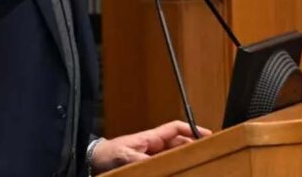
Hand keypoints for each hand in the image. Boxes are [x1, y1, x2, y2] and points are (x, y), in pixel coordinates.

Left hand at [90, 120, 211, 173]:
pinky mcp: (148, 165)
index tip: (207, 135)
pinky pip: (165, 166)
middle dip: (192, 147)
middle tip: (206, 155)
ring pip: (174, 156)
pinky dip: (173, 169)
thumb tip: (157, 163)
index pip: (176, 128)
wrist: (95, 160)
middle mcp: (154, 145)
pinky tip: (179, 172)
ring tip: (196, 166)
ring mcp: (152, 156)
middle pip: (179, 144)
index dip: (192, 129)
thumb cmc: (108, 153)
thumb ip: (140, 158)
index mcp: (151, 137)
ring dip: (184, 160)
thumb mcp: (125, 155)